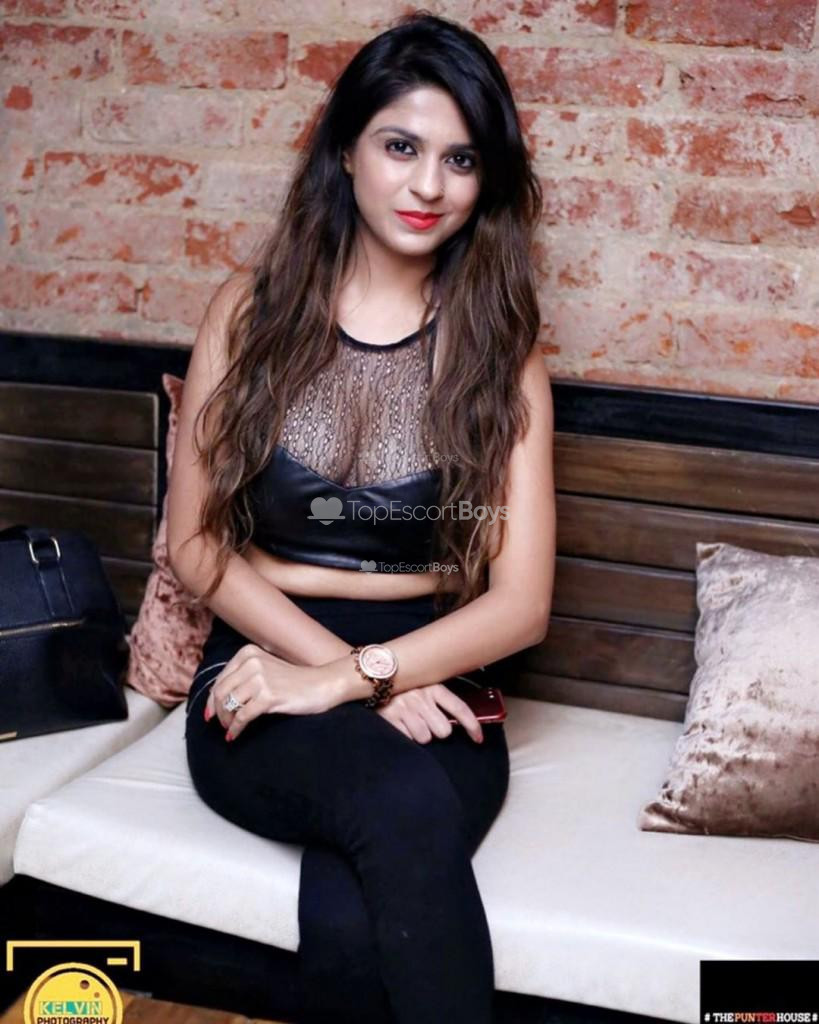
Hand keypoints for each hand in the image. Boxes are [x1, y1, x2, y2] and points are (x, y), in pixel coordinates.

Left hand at [204, 644, 334, 739]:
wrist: (322, 684)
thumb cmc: (295, 680)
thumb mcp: (266, 669)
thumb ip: (243, 677)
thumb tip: (215, 697)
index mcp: (248, 653)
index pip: (221, 679)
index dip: (212, 699)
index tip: (210, 713)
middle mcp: (252, 662)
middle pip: (221, 692)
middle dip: (217, 711)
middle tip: (221, 724)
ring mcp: (260, 678)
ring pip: (229, 704)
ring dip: (226, 721)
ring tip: (230, 729)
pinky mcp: (268, 696)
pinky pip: (242, 716)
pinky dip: (235, 728)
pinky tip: (235, 735)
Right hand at [375, 682, 483, 744]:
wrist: (369, 678)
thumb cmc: (403, 686)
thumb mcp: (423, 684)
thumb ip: (440, 699)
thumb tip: (459, 720)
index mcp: (432, 687)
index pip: (459, 708)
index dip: (472, 725)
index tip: (478, 738)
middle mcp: (419, 697)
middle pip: (443, 730)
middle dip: (437, 730)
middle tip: (427, 721)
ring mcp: (404, 708)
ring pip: (425, 738)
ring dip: (420, 734)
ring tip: (411, 721)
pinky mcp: (390, 719)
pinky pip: (408, 739)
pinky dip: (406, 735)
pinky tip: (401, 724)